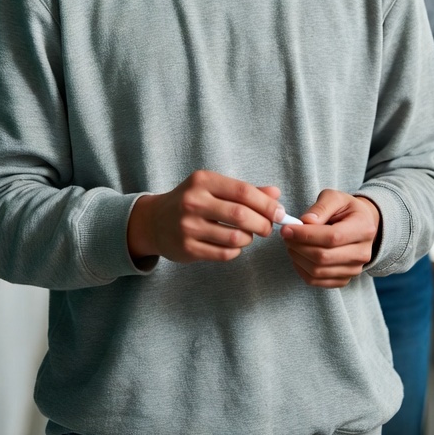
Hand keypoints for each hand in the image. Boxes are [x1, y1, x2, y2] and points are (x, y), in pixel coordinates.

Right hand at [127, 171, 283, 263]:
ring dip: (249, 238)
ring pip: (235, 237)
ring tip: (248, 235)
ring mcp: (188, 226)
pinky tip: (233, 244)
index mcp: (203, 181)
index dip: (266, 204)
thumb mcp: (214, 187)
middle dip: (263, 224)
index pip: (243, 191)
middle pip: (240, 215)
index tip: (280, 212)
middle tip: (268, 228)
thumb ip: (245, 190)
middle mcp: (193, 202)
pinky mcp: (187, 248)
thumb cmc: (191, 201)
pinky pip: (224, 253)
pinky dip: (236, 250)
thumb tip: (276, 194)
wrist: (154, 221)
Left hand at [280, 190, 380, 287]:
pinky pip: (317, 281)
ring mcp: (354, 269)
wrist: (360, 225)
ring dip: (298, 258)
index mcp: (363, 229)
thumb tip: (306, 222)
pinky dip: (302, 270)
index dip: (306, 235)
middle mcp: (362, 253)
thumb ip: (321, 207)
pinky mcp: (344, 279)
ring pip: (318, 271)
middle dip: (299, 246)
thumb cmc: (346, 209)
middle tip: (286, 235)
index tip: (287, 228)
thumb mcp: (335, 198)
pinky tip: (297, 256)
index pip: (332, 237)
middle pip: (324, 257)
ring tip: (291, 243)